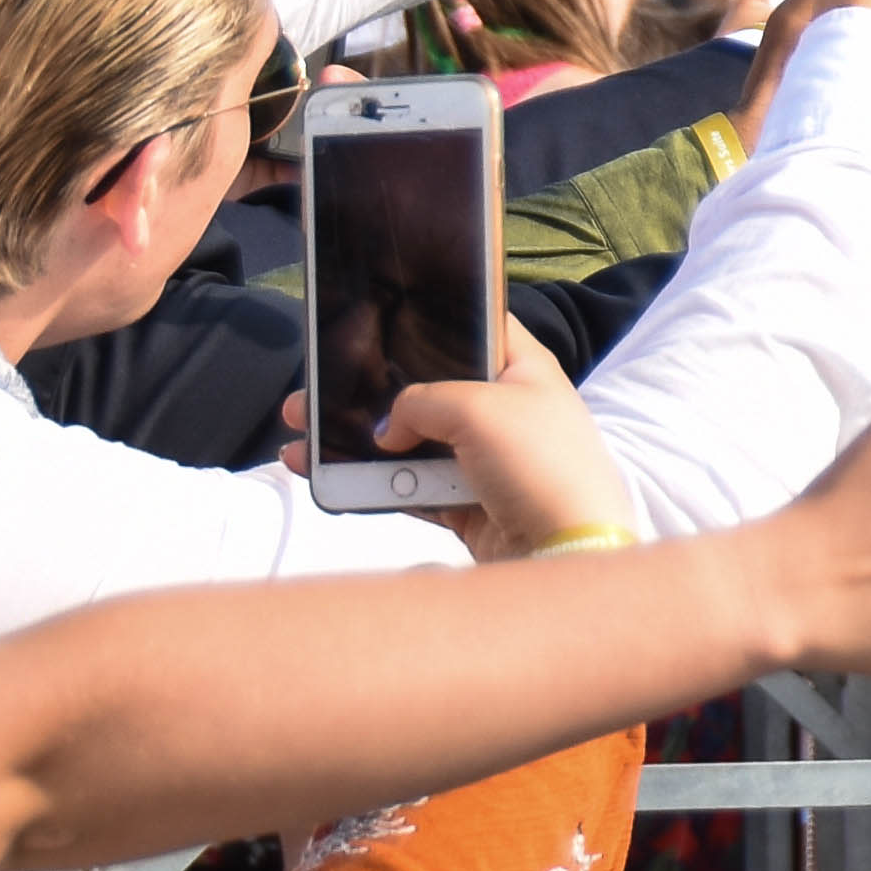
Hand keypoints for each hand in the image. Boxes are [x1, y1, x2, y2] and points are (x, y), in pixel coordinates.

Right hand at [333, 322, 634, 556]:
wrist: (566, 550)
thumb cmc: (543, 465)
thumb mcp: (477, 408)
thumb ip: (420, 403)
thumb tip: (387, 430)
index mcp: (523, 369)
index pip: (477, 325)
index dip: (431, 320)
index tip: (378, 321)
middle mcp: (506, 409)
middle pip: (427, 391)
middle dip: (371, 393)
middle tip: (316, 393)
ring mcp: (486, 459)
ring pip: (411, 443)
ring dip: (360, 444)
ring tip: (303, 440)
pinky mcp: (469, 503)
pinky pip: (411, 488)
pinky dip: (373, 485)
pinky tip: (330, 477)